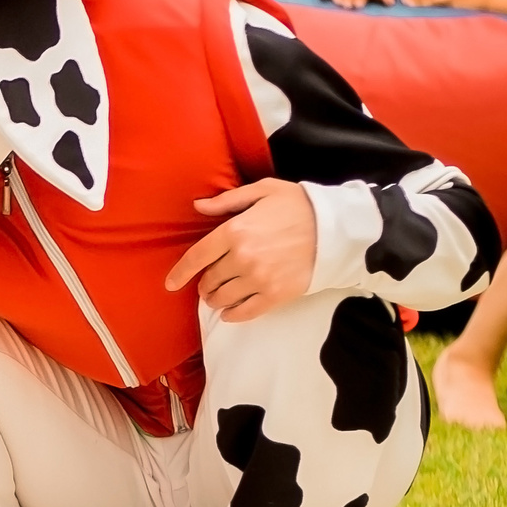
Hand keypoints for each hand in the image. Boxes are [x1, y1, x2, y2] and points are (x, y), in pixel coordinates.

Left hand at [165, 178, 318, 320]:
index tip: (170, 284)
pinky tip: (229, 313)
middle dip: (205, 283)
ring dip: (215, 300)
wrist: (335, 228)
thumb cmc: (298, 205)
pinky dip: (232, 315)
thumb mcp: (262, 191)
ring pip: (224, 298)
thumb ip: (227, 201)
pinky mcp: (276, 295)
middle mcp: (242, 258)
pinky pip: (245, 312)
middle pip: (210, 279)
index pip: (197, 257)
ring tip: (217, 297)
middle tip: (208, 283)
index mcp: (235, 231)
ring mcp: (259, 279)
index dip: (180, 273)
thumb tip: (198, 207)